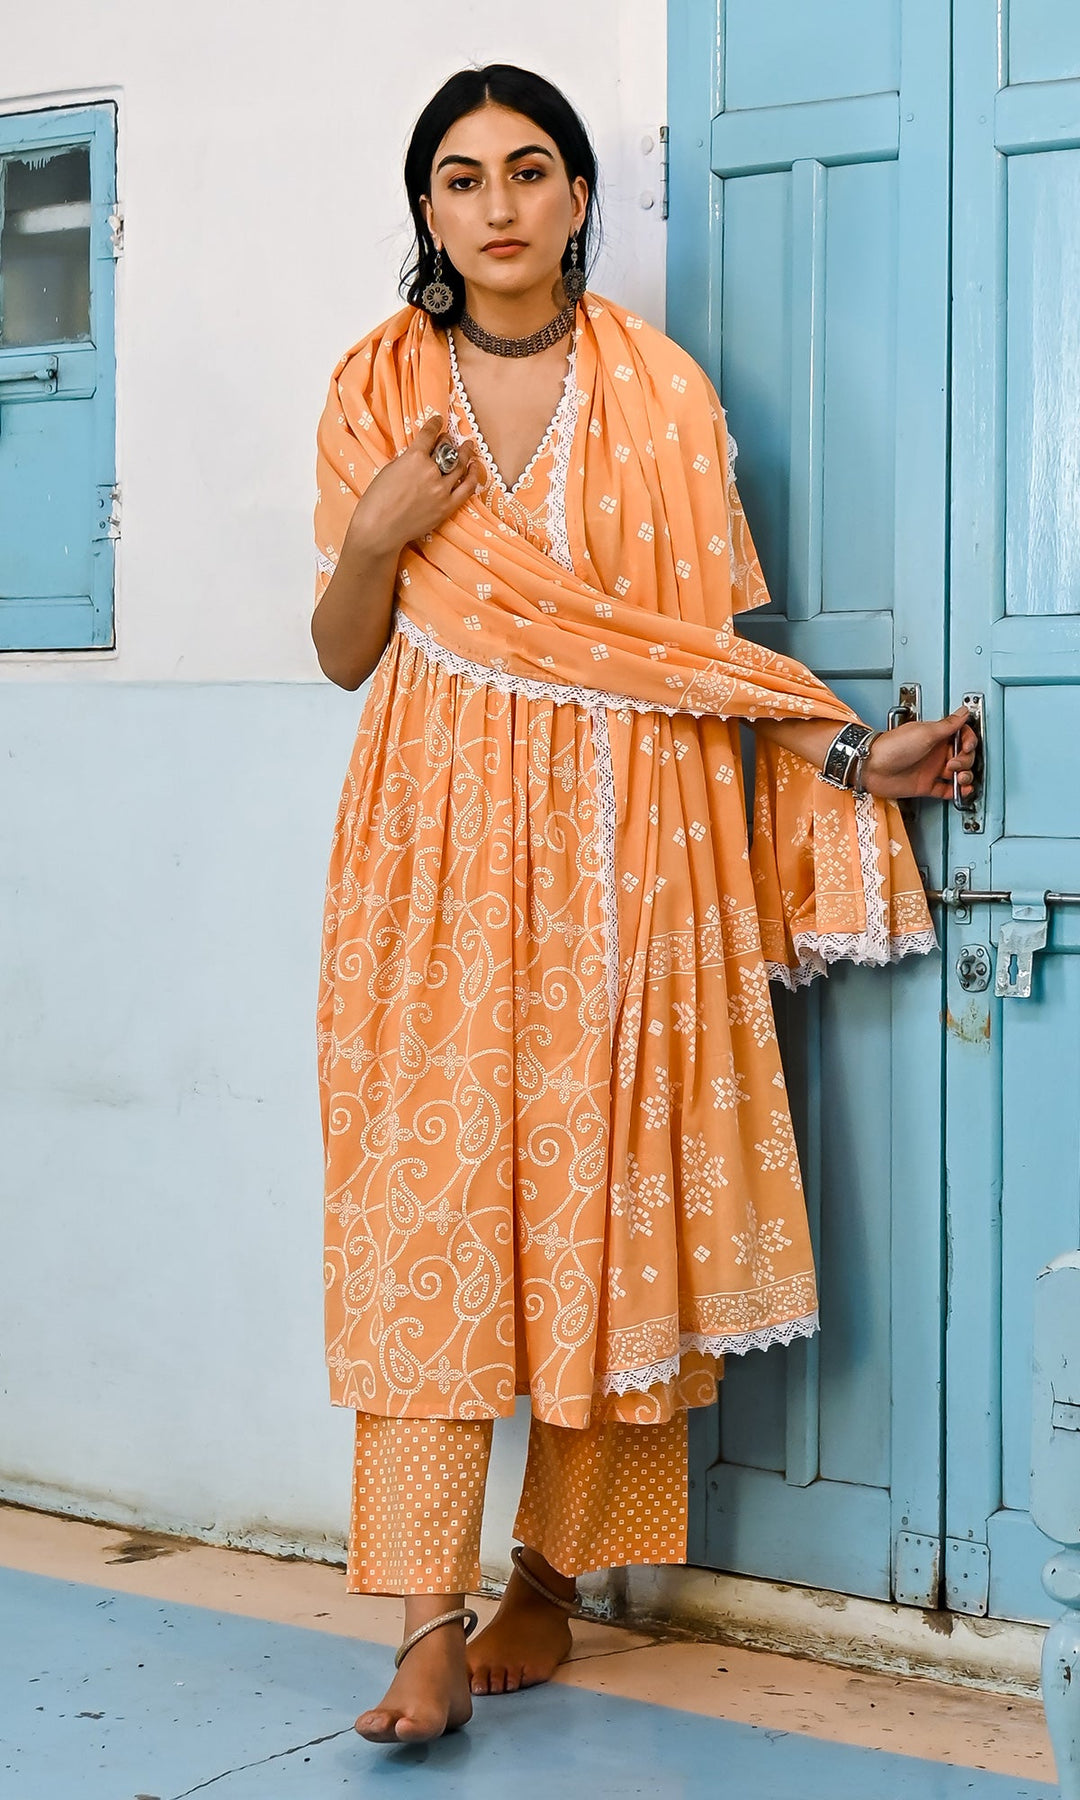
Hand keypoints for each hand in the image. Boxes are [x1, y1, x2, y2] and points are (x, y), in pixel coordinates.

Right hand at [344, 415, 480, 559]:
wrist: (379, 528)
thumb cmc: (377, 500)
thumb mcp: (389, 469)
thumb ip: (408, 459)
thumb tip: (420, 455)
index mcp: (414, 457)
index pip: (430, 434)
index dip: (435, 424)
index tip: (438, 420)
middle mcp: (431, 471)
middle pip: (447, 448)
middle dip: (448, 440)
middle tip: (449, 438)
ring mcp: (441, 489)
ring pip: (460, 465)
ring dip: (465, 453)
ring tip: (468, 446)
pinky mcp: (447, 506)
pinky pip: (467, 488)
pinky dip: (473, 475)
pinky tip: (475, 467)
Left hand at [862, 705, 977, 801]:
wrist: (871, 768)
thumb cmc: (892, 747)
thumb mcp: (924, 733)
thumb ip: (947, 725)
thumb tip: (963, 711)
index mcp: (936, 736)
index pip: (962, 736)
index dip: (969, 741)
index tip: (967, 746)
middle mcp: (935, 752)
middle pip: (963, 755)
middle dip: (965, 760)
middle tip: (954, 764)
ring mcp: (931, 769)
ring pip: (958, 773)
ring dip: (965, 775)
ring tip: (958, 777)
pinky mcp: (926, 785)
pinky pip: (947, 789)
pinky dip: (957, 791)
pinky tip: (962, 789)